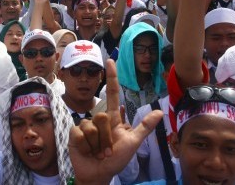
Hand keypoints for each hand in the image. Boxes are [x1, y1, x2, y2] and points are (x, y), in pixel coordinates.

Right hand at [69, 60, 162, 183]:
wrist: (98, 174)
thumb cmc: (117, 160)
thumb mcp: (133, 143)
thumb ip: (144, 127)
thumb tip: (159, 111)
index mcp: (113, 118)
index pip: (111, 93)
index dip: (111, 77)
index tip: (110, 60)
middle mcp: (99, 119)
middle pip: (103, 116)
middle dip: (107, 137)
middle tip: (107, 149)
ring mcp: (86, 125)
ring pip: (92, 127)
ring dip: (97, 145)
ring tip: (98, 152)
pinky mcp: (75, 133)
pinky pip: (81, 134)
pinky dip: (87, 147)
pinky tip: (87, 152)